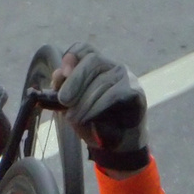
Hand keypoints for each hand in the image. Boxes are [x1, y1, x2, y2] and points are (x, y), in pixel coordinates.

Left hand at [51, 42, 148, 169]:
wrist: (117, 144)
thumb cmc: (93, 121)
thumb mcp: (72, 105)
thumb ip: (63, 89)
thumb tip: (58, 74)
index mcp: (96, 66)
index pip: (84, 49)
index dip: (71, 56)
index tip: (62, 74)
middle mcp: (113, 66)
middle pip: (92, 60)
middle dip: (74, 81)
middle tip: (63, 101)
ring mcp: (126, 77)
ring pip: (102, 80)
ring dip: (84, 101)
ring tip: (74, 118)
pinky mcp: (135, 92)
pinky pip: (114, 94)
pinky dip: (98, 107)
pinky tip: (89, 117)